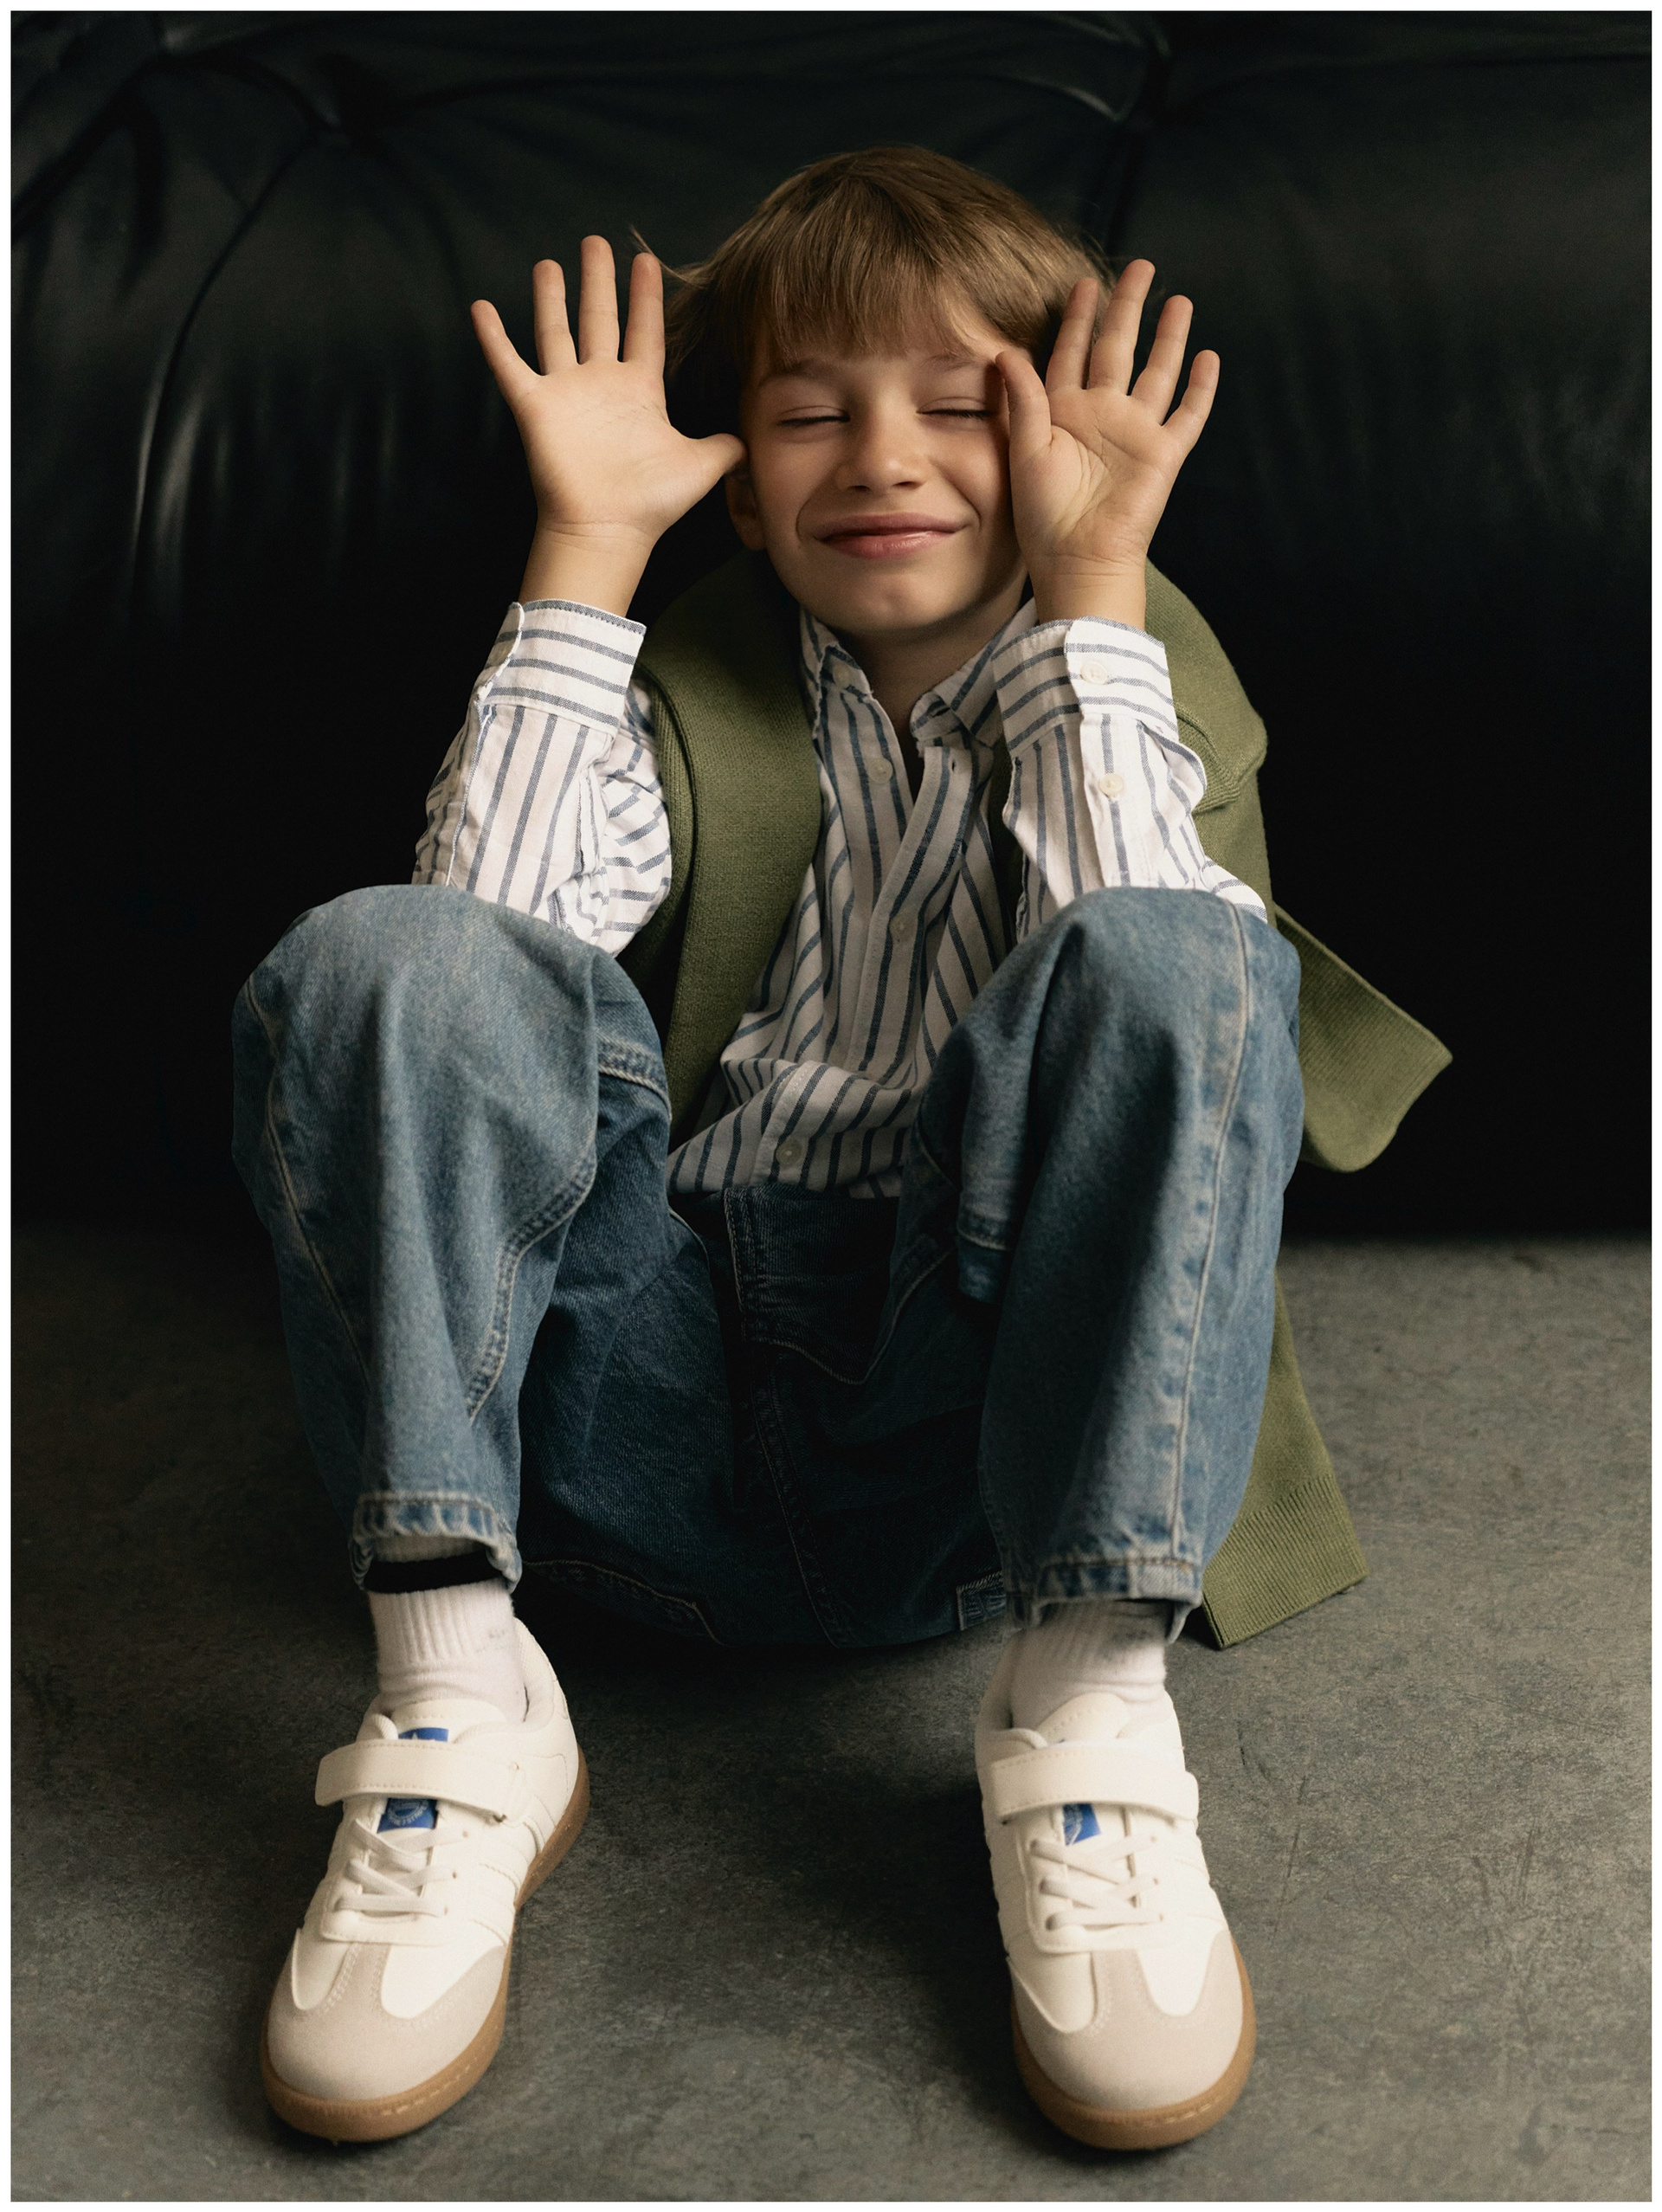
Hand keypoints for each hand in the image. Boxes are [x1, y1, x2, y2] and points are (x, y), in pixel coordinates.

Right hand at [472, 239, 744, 613]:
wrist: (607, 530)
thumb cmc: (651, 503)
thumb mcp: (702, 467)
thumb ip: (724, 446)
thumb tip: (749, 440)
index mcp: (640, 390)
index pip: (644, 331)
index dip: (645, 297)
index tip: (645, 259)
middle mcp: (602, 384)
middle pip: (600, 319)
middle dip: (599, 281)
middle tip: (596, 241)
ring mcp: (567, 393)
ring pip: (556, 332)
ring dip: (551, 298)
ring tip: (549, 262)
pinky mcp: (536, 407)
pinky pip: (509, 365)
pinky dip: (493, 338)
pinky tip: (480, 306)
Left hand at [996, 261, 1217, 628]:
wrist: (1079, 559)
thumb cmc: (1044, 516)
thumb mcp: (1025, 450)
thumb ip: (1021, 399)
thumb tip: (1003, 350)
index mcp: (1064, 413)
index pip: (1071, 353)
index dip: (1077, 319)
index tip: (1082, 284)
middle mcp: (1102, 416)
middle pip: (1118, 348)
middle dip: (1127, 308)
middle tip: (1139, 267)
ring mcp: (1136, 433)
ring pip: (1157, 371)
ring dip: (1168, 337)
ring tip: (1178, 299)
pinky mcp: (1163, 454)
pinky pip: (1188, 414)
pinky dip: (1201, 387)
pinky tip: (1209, 357)